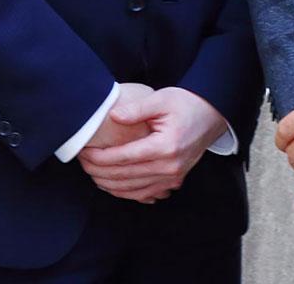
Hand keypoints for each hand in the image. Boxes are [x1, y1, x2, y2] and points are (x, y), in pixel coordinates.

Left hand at [78, 87, 228, 202]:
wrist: (211, 115)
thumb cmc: (186, 104)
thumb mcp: (161, 99)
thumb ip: (136, 109)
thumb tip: (113, 116)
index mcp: (165, 146)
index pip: (124, 158)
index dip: (100, 157)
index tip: (84, 152)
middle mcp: (170, 167)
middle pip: (125, 177)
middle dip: (99, 171)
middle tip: (82, 162)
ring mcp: (173, 177)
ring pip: (133, 190)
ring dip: (109, 185)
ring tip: (91, 173)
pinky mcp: (174, 181)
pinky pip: (145, 194)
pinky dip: (125, 193)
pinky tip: (111, 185)